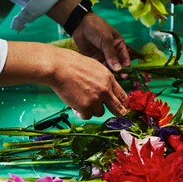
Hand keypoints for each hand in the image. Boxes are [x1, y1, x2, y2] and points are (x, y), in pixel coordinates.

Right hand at [0, 42, 127, 118]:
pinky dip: (82, 113)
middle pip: (117, 108)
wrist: (59, 67)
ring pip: (100, 112)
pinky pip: (87, 116)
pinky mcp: (86, 107)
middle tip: (119, 114)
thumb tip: (108, 90)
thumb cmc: (73, 65)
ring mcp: (96, 99)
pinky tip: (75, 105)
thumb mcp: (95, 67)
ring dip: (92, 109)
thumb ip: (104, 79)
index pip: (122, 95)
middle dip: (119, 112)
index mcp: (108, 78)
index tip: (122, 106)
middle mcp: (105, 90)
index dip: (123, 102)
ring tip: (82, 101)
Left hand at [72, 13, 130, 71]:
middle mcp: (113, 52)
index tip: (125, 73)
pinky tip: (99, 73)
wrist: (79, 24)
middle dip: (118, 72)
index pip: (125, 58)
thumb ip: (111, 54)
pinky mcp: (95, 59)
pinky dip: (100, 71)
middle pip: (117, 65)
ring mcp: (104, 56)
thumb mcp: (106, 39)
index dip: (126, 66)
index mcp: (119, 45)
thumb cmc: (97, 27)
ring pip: (108, 68)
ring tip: (107, 73)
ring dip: (108, 72)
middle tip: (119, 78)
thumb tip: (119, 69)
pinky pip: (99, 67)